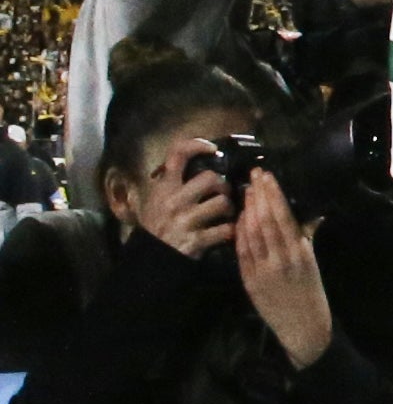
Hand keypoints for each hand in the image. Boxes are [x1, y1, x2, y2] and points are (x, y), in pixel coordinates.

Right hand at [136, 139, 236, 256]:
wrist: (151, 259)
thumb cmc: (156, 225)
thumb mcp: (155, 199)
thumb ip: (172, 183)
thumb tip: (196, 163)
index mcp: (164, 187)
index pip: (177, 155)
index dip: (196, 145)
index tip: (213, 149)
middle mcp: (174, 200)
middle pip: (210, 178)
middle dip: (223, 185)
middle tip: (223, 194)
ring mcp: (186, 220)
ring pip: (222, 202)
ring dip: (230, 209)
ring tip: (227, 214)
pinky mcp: (196, 240)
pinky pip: (226, 229)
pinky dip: (231, 231)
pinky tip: (226, 232)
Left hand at [236, 169, 331, 368]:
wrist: (303, 327)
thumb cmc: (312, 293)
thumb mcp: (313, 264)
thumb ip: (307, 238)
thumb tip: (312, 214)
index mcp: (301, 253)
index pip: (284, 216)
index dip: (274, 195)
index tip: (268, 176)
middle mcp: (282, 258)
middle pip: (267, 220)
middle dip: (259, 195)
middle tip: (254, 174)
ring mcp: (264, 269)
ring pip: (252, 233)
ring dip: (248, 210)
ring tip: (246, 191)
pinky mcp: (250, 280)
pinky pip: (243, 252)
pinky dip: (240, 233)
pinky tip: (239, 218)